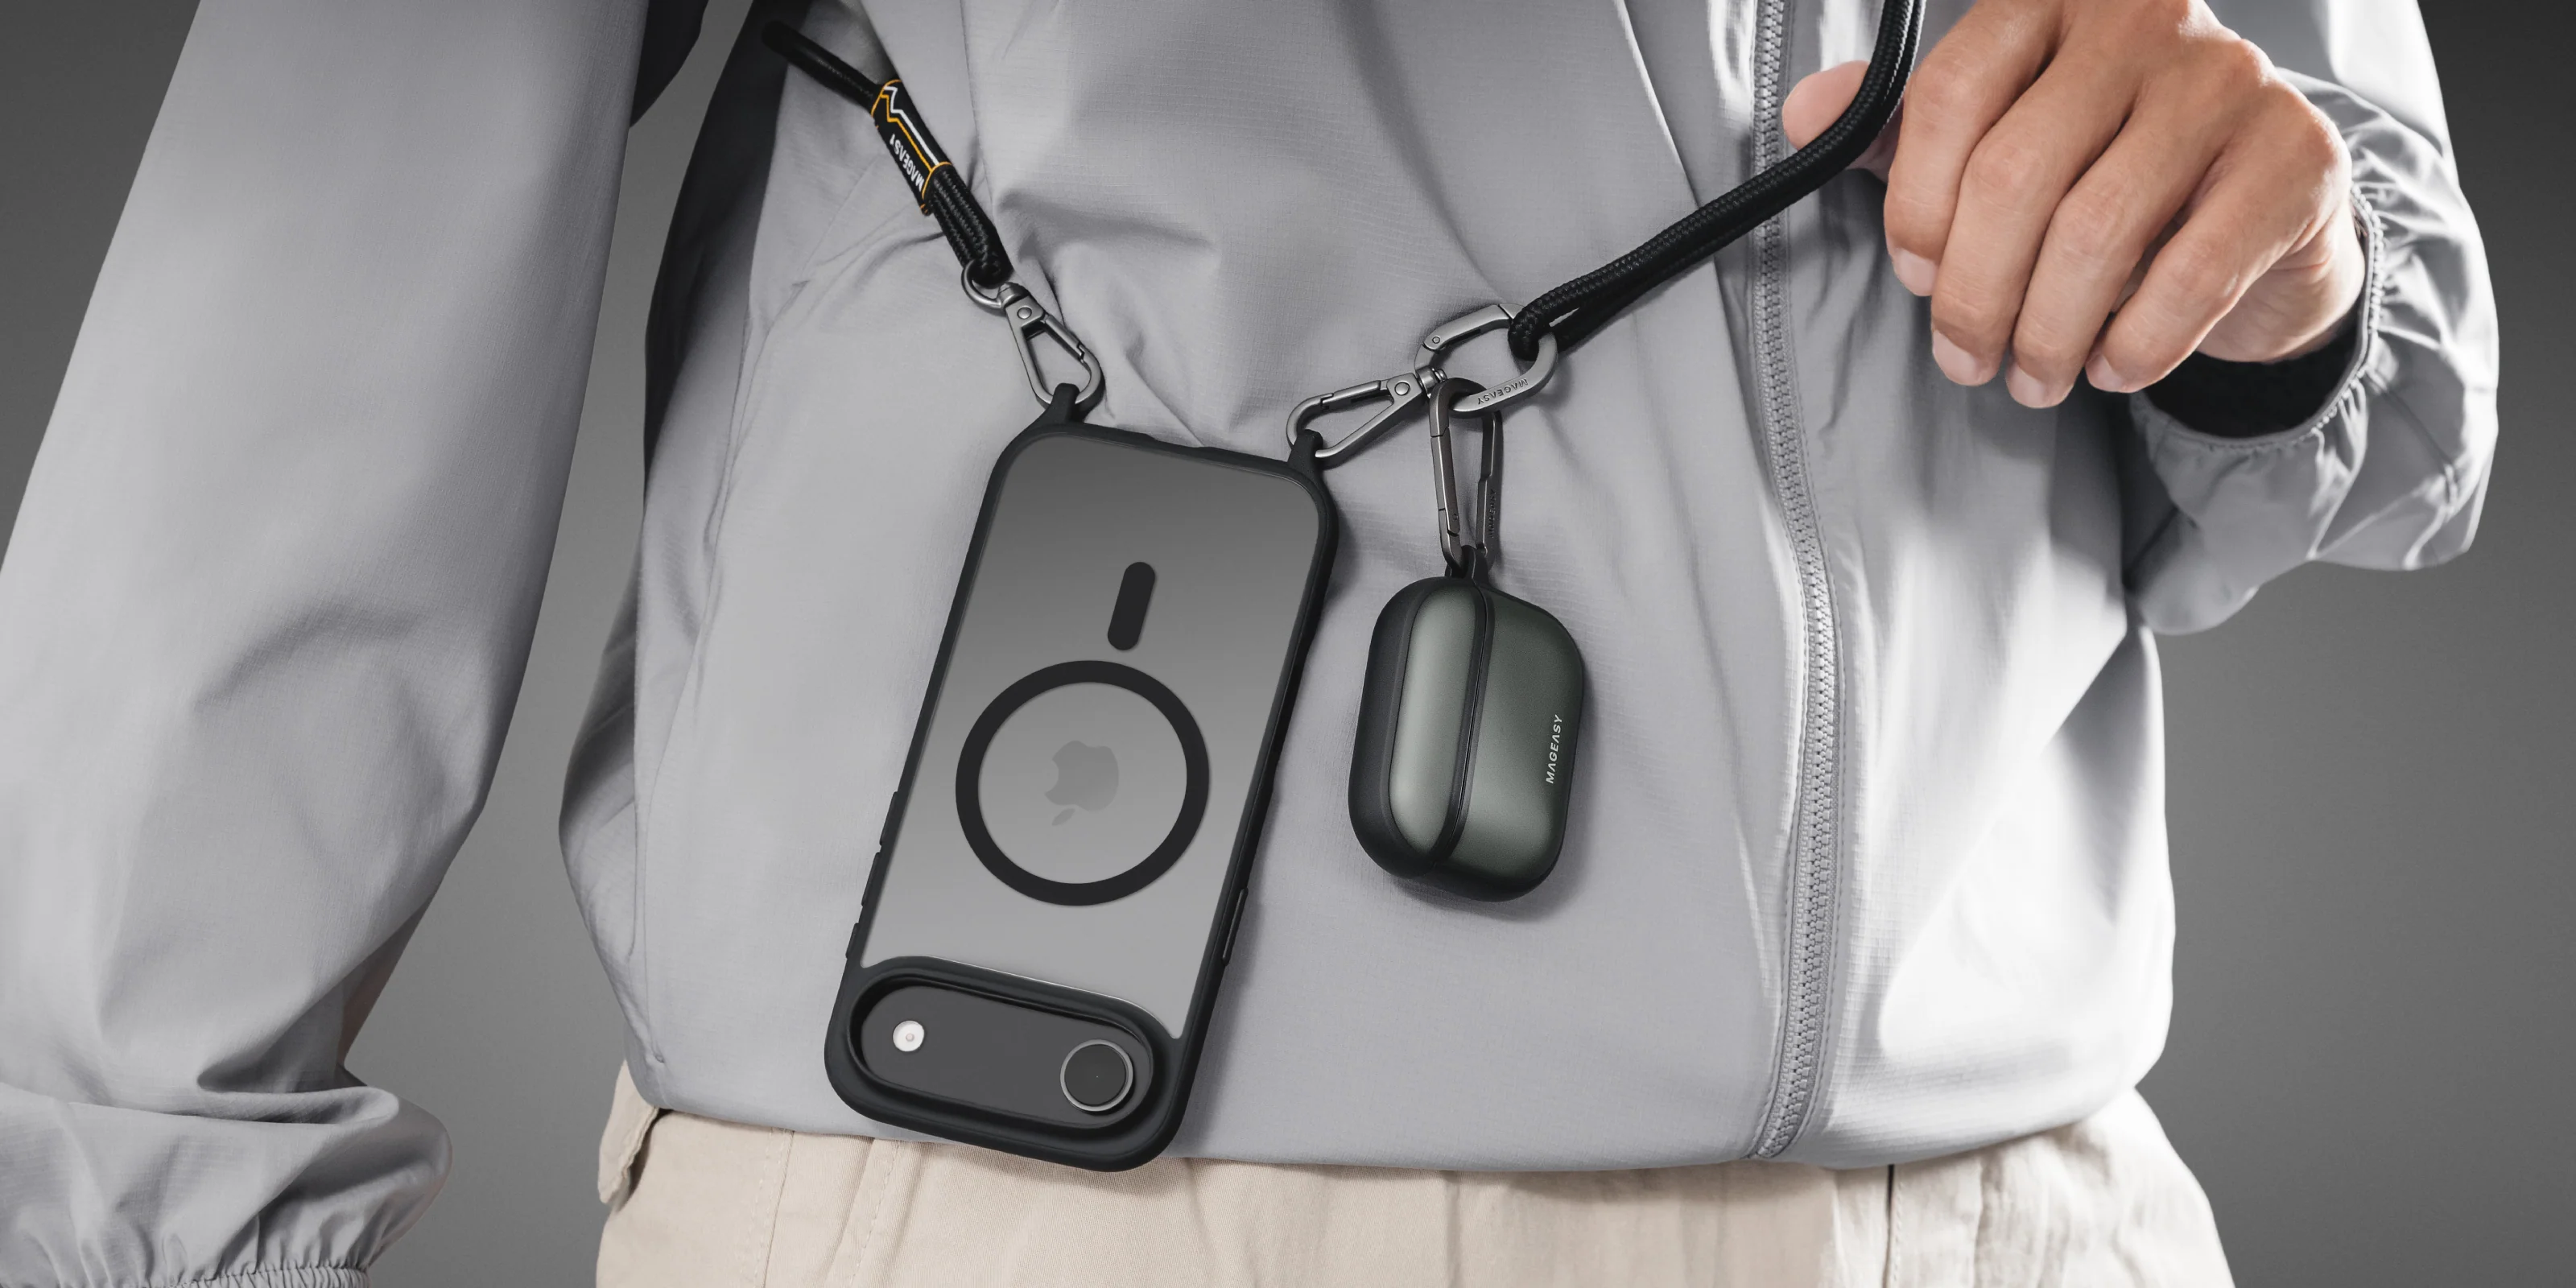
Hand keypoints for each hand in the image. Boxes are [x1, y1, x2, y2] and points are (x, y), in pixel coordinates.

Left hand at [1783, 0, 2364, 407]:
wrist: (2261, 211)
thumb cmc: (2106, 172)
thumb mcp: (1997, 140)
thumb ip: (1903, 130)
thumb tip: (1804, 114)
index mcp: (2054, 0)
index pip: (1952, 92)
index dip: (1917, 204)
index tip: (1917, 277)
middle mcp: (2145, 21)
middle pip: (2016, 174)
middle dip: (1975, 294)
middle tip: (1964, 360)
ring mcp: (2228, 83)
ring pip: (2094, 233)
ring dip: (2046, 333)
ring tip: (2032, 379)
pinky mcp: (2297, 158)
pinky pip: (2189, 275)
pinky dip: (2134, 343)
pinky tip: (2110, 368)